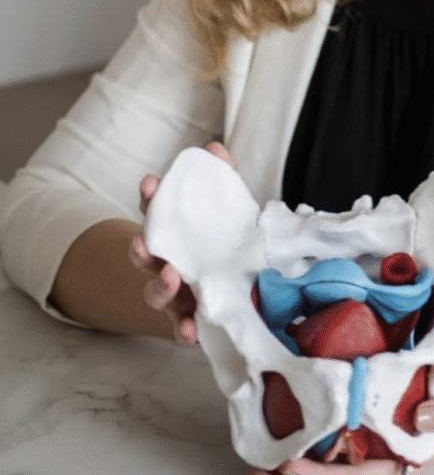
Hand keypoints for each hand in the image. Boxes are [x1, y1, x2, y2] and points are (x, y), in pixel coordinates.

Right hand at [128, 140, 235, 344]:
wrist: (246, 283)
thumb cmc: (227, 239)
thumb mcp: (230, 207)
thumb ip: (223, 178)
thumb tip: (213, 148)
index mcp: (175, 231)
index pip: (154, 212)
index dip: (149, 197)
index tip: (149, 183)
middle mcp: (168, 261)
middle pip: (146, 255)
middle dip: (141, 247)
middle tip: (146, 243)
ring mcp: (177, 291)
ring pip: (156, 293)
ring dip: (159, 287)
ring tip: (170, 279)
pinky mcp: (192, 317)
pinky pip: (181, 327)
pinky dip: (183, 330)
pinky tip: (190, 331)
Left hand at [247, 365, 433, 474]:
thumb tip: (422, 417)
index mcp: (404, 460)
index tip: (289, 468)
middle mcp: (384, 454)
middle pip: (337, 472)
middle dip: (299, 473)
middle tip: (260, 468)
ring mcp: (375, 437)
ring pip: (332, 454)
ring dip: (299, 454)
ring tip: (259, 454)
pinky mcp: (371, 413)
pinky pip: (339, 426)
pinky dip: (315, 426)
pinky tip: (289, 416)